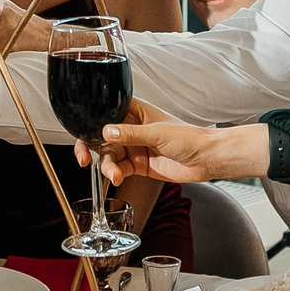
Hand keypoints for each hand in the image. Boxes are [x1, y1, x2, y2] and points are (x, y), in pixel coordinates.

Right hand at [98, 114, 272, 183]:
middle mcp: (131, 129)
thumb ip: (130, 134)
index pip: (106, 113)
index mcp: (135, 112)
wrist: (206, 159)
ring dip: (107, 166)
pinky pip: (119, 169)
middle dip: (92, 148)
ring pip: (109, 156)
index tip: (84, 134)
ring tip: (114, 174)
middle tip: (84, 159)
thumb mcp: (156, 133)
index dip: (91, 123)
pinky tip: (117, 178)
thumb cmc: (189, 137)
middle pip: (102, 137)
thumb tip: (106, 132)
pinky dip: (115, 174)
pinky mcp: (139, 164)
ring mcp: (134, 147)